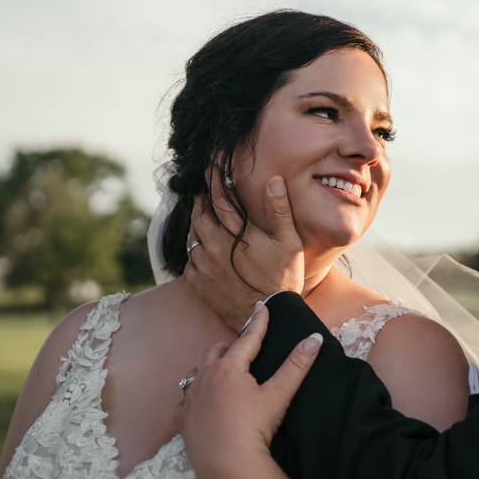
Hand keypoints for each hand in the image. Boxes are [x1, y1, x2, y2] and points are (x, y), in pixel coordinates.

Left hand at [174, 304, 323, 472]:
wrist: (226, 465)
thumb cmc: (253, 427)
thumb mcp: (279, 395)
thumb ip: (297, 365)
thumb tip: (315, 338)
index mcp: (229, 367)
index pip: (247, 338)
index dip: (258, 322)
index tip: (262, 306)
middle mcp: (205, 377)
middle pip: (216, 351)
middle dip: (230, 346)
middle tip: (243, 348)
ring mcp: (190, 398)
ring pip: (197, 371)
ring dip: (209, 367)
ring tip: (220, 370)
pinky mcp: (183, 419)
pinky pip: (185, 398)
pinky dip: (195, 393)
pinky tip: (201, 400)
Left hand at [184, 166, 304, 327]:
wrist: (268, 316)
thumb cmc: (283, 279)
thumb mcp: (289, 242)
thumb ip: (279, 210)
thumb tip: (273, 180)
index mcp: (235, 234)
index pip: (219, 198)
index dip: (215, 177)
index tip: (212, 162)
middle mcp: (214, 247)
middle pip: (199, 214)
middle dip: (201, 199)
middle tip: (205, 190)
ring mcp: (204, 266)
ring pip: (192, 235)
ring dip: (196, 222)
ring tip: (203, 215)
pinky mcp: (198, 283)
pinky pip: (189, 259)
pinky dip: (194, 248)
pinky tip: (202, 247)